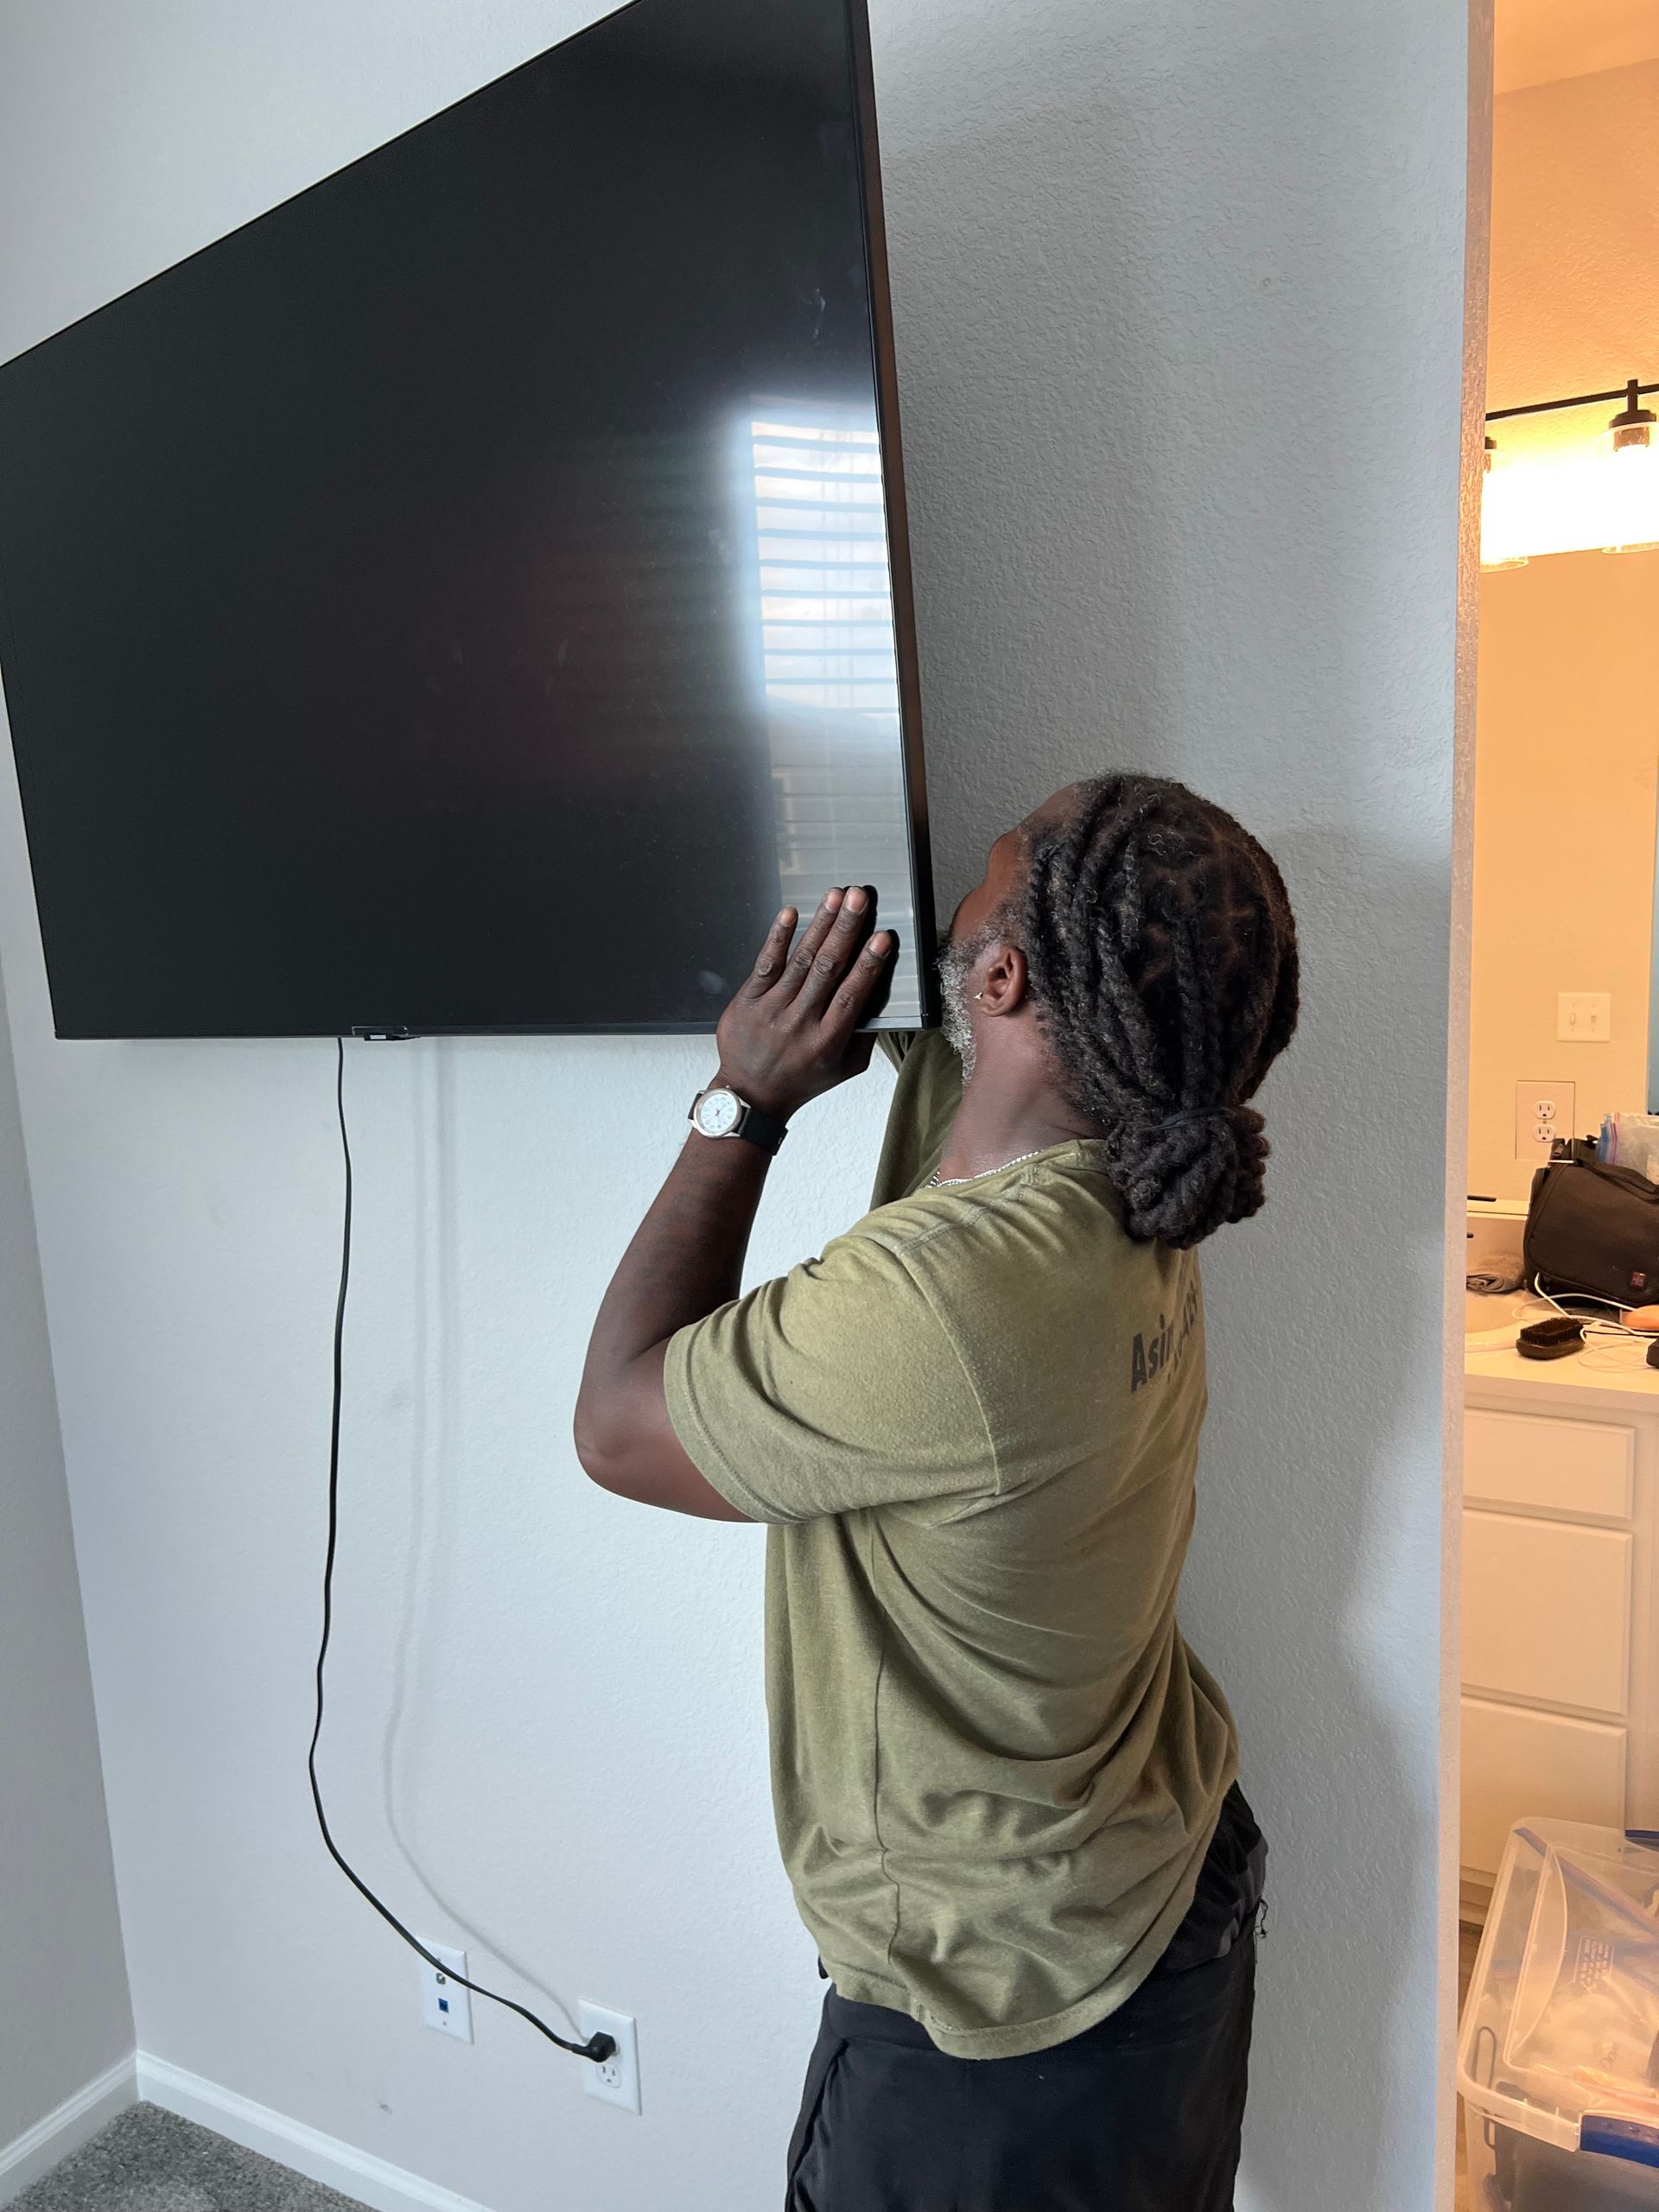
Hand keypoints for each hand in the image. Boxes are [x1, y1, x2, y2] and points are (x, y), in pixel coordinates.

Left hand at [712, 888, 894, 1120]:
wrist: (750, 1095)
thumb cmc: (802, 1079)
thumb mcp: (844, 1068)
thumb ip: (864, 1036)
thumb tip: (881, 997)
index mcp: (827, 1041)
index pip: (851, 996)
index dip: (868, 965)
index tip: (882, 938)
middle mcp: (799, 1023)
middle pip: (827, 969)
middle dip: (846, 929)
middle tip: (859, 898)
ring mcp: (770, 1011)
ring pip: (800, 961)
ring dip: (820, 924)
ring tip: (835, 897)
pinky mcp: (747, 1002)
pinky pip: (764, 964)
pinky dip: (778, 937)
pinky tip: (791, 914)